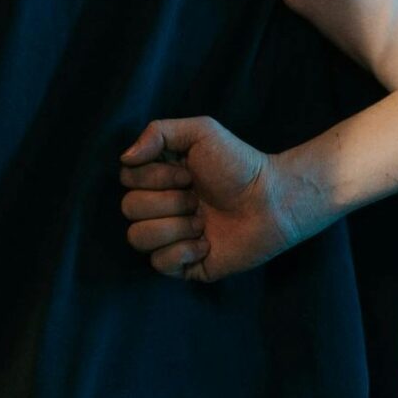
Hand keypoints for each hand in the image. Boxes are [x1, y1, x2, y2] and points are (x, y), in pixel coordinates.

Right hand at [118, 118, 330, 281]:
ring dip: (175, 227)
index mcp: (160, 178)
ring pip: (138, 238)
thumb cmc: (239, 164)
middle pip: (129, 208)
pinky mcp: (185, 265)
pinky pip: (159, 264)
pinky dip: (183, 252)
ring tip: (203, 222)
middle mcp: (161, 208)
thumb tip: (125, 159)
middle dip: (169, 202)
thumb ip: (157, 132)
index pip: (127, 179)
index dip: (155, 177)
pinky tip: (207, 244)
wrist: (273, 200)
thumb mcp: (200, 131)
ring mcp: (171, 237)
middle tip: (199, 199)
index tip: (189, 173)